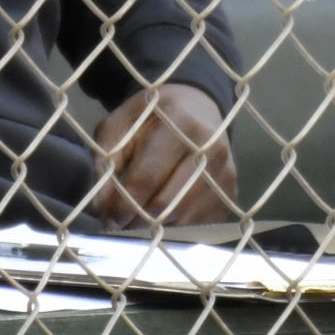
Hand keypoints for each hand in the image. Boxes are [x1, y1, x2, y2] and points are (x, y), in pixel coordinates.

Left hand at [93, 82, 235, 227]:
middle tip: (117, 225)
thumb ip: (107, 159)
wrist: (197, 105)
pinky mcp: (232, 191)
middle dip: (137, 220)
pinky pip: (201, 224)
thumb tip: (101, 206)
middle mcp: (209, 148)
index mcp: (179, 123)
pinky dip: (177, 228)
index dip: (123, 203)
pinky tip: (161, 219)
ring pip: (185, 219)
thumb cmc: (153, 116)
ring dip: (156, 228)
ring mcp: (225, 172)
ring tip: (135, 222)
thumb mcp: (122, 122)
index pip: (147, 176)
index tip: (106, 218)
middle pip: (168, 202)